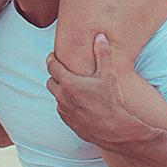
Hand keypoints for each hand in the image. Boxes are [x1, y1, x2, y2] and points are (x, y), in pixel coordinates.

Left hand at [45, 33, 152, 151]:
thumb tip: (100, 36)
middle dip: (55, 76)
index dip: (51, 59)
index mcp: (69, 83)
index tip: (53, 55)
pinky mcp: (68, 122)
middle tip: (63, 72)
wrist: (115, 130)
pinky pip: (62, 110)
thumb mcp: (109, 75)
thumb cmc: (112, 101)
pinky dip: (67, 104)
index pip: (52, 66)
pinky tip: (79, 103)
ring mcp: (64, 111)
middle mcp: (62, 97)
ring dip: (61, 91)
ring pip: (56, 97)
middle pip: (50, 81)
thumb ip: (103, 54)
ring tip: (73, 88)